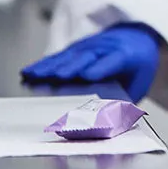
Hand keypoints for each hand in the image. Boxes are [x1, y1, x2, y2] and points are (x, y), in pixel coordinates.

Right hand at [21, 24, 160, 101]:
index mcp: (125, 55)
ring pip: (68, 56)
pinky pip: (58, 56)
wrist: (136, 36)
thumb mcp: (139, 85)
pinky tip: (28, 73)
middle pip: (87, 57)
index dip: (101, 67)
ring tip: (34, 77)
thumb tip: (113, 131)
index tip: (88, 76)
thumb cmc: (137, 67)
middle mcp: (104, 47)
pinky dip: (43, 64)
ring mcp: (88, 46)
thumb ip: (126, 106)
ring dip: (51, 66)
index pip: (113, 60)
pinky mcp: (75, 48)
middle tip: (57, 77)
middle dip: (72, 67)